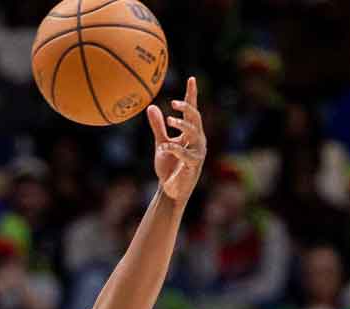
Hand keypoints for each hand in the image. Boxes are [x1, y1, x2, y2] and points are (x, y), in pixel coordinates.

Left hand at [146, 76, 205, 200]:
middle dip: (188, 108)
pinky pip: (186, 153)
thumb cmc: (169, 167)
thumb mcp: (161, 143)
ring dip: (182, 125)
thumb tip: (151, 106)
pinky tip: (163, 147)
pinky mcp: (194, 165)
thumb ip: (158, 127)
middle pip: (196, 118)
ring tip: (170, 120)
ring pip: (195, 132)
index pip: (193, 110)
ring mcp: (198, 152)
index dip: (192, 95)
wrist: (170, 190)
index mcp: (191, 133)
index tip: (191, 78)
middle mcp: (198, 140)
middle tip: (174, 102)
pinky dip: (174, 148)